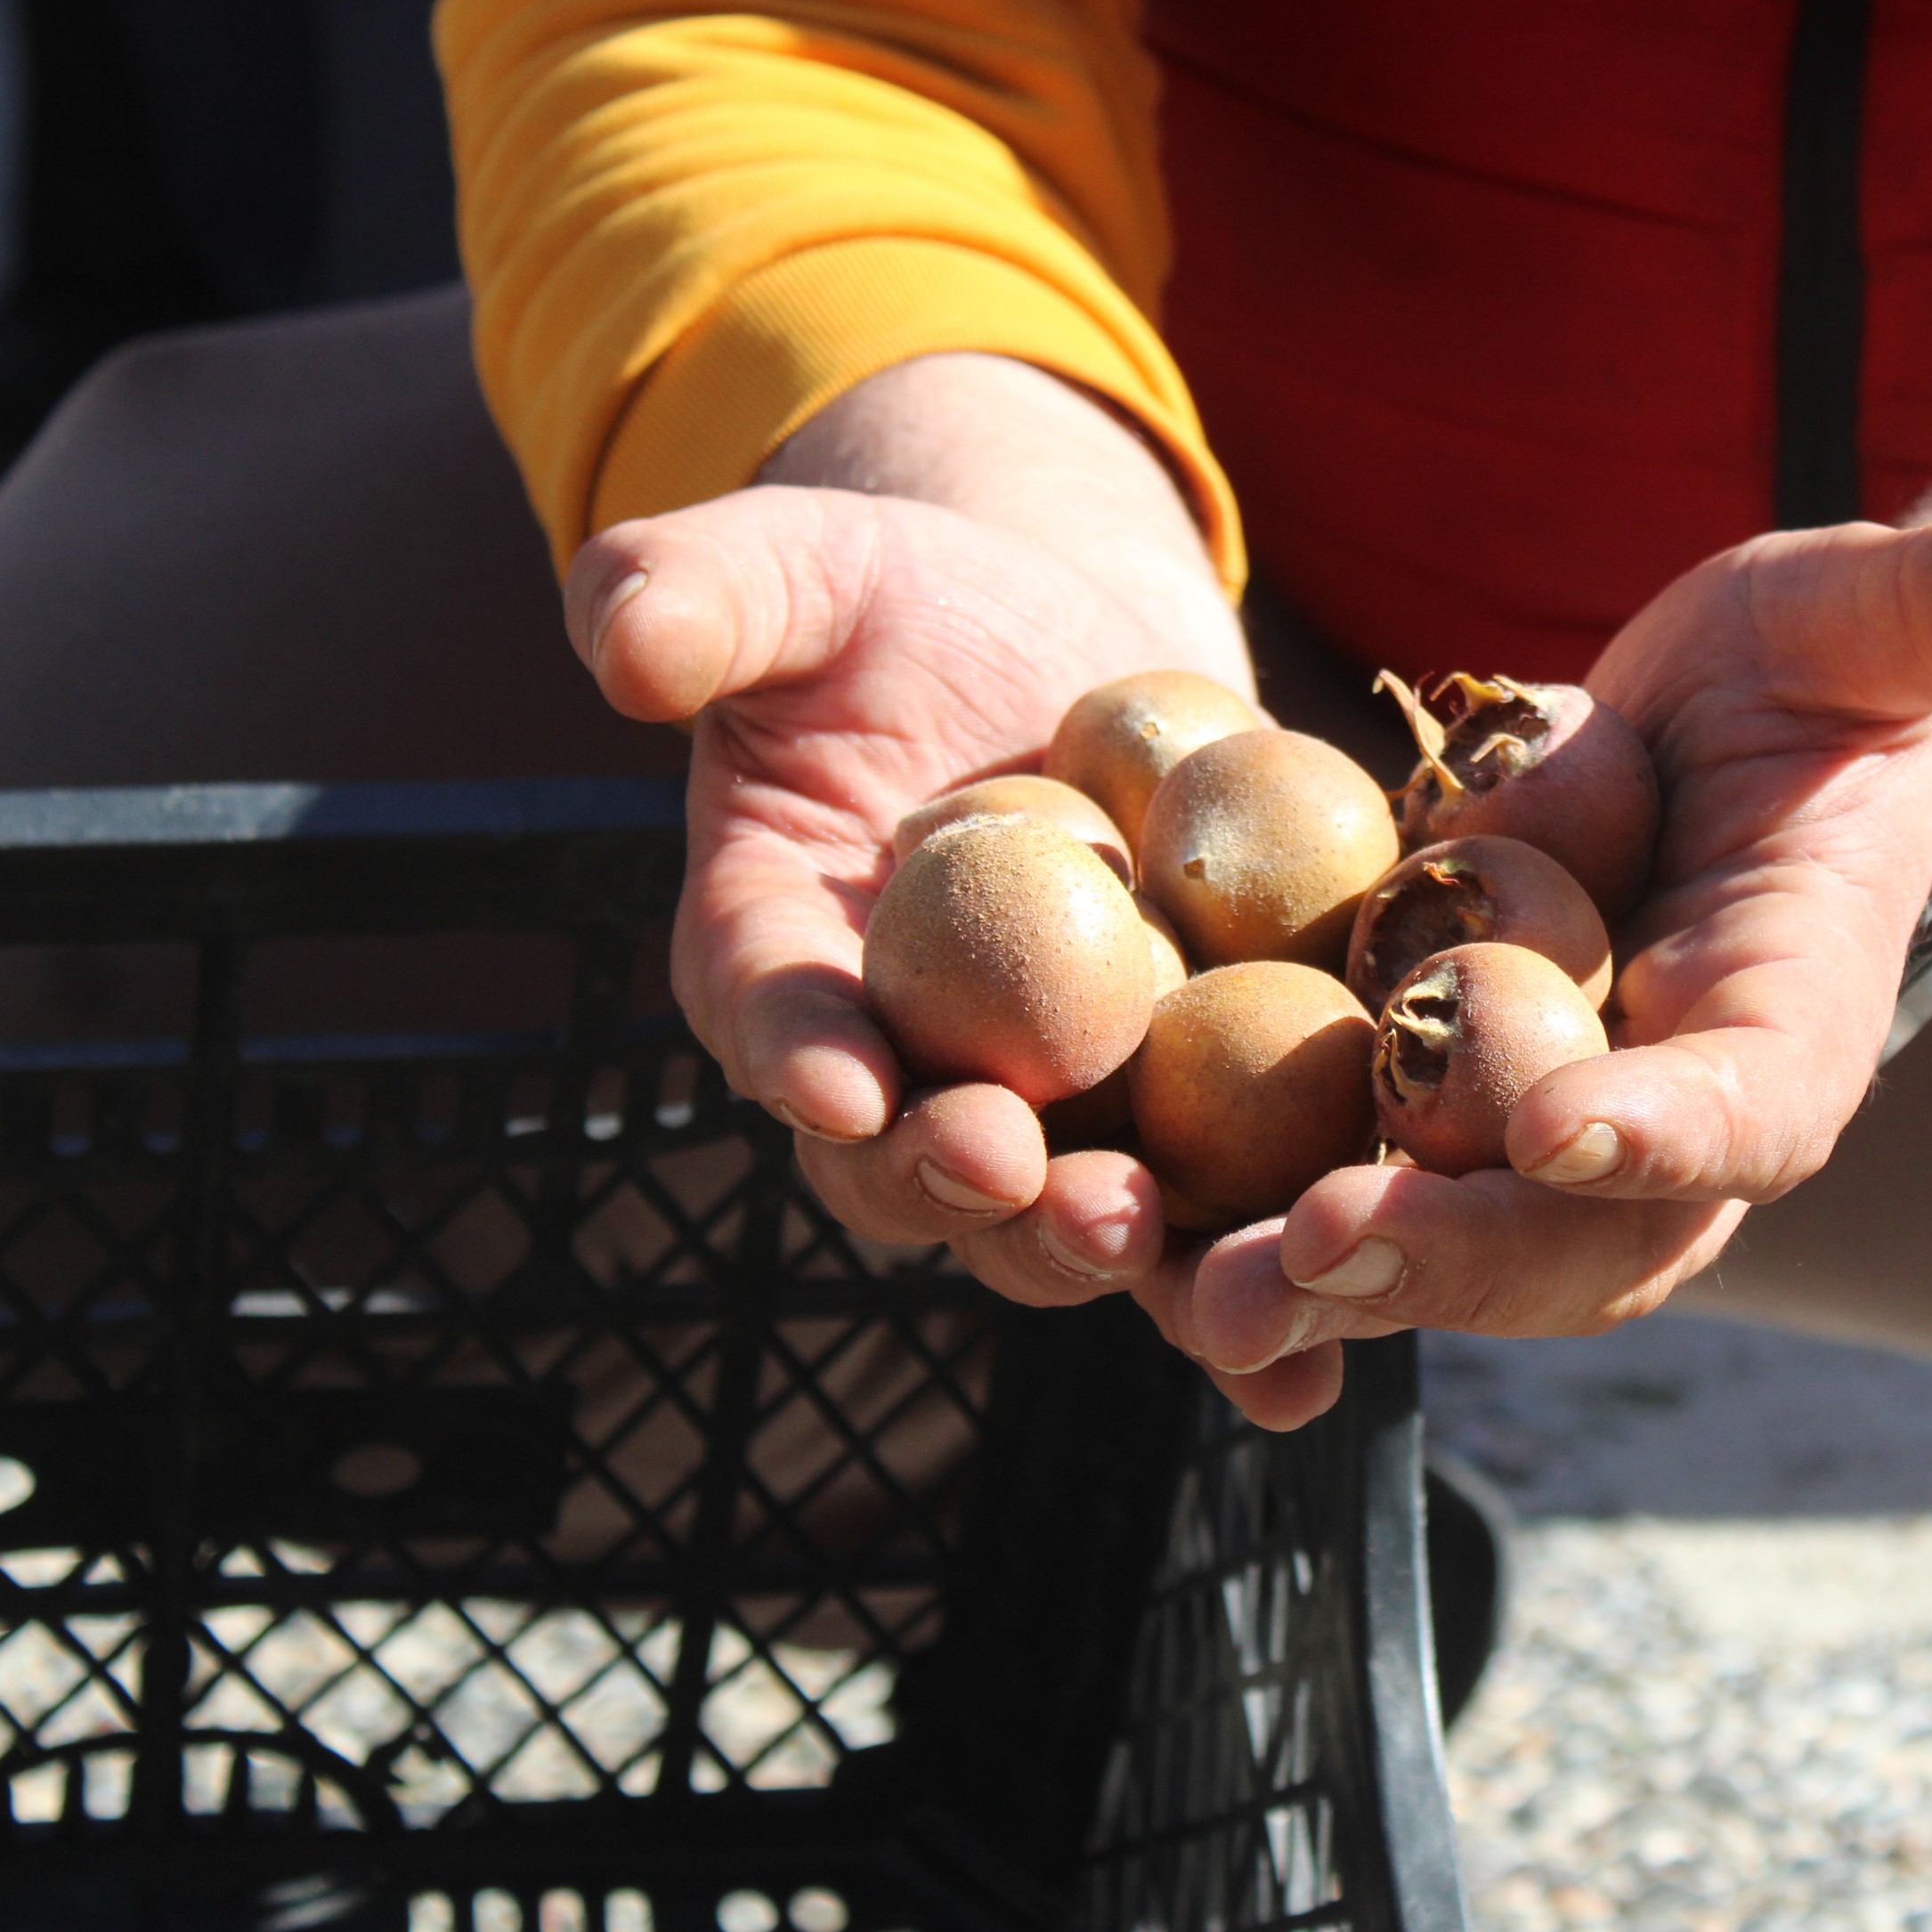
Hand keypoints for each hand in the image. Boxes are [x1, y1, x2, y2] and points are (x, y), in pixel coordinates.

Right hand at [567, 354, 1245, 1292]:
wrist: (1055, 630)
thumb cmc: (896, 598)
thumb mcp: (794, 568)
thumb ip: (696, 597)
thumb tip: (619, 639)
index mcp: (781, 956)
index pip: (771, 1014)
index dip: (798, 1053)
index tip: (840, 1085)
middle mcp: (904, 1063)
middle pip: (917, 1164)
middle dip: (968, 1189)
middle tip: (1026, 1181)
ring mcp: (1049, 1101)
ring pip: (1065, 1215)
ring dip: (1110, 1250)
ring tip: (1160, 1249)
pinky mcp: (1185, 1104)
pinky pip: (1217, 1210)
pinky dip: (1257, 1287)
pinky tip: (1313, 1363)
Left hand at [1134, 501, 1931, 1427]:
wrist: (1726, 753)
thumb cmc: (1817, 681)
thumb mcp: (1868, 619)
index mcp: (1791, 1021)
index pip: (1751, 1103)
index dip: (1669, 1131)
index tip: (1568, 1125)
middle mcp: (1668, 1127)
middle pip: (1576, 1232)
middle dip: (1458, 1249)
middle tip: (1326, 1245)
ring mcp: (1545, 1152)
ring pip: (1450, 1253)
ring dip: (1334, 1284)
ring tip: (1209, 1294)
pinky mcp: (1433, 1128)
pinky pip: (1352, 1206)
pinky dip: (1256, 1239)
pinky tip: (1131, 1246)